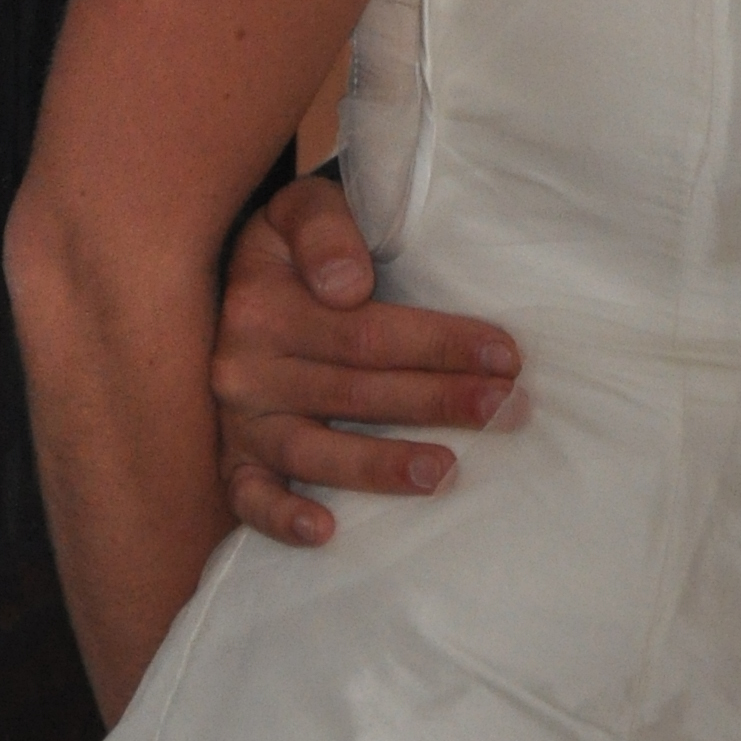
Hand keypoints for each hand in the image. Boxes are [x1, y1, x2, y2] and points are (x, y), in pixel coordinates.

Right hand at [211, 177, 521, 548]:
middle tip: (507, 409)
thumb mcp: (300, 208)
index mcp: (265, 305)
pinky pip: (249, 497)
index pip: (365, 332)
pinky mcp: (233, 459)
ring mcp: (239, 420)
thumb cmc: (294, 244)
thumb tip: (346, 285)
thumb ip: (325, 229)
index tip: (505, 355)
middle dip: (438, 401)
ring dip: (379, 466)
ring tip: (445, 472)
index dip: (439, 345)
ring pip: (311, 451)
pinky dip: (281, 518)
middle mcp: (246, 368)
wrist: (232, 276)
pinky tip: (326, 532)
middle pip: (354, 392)